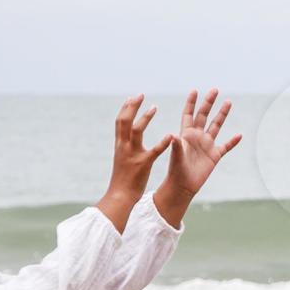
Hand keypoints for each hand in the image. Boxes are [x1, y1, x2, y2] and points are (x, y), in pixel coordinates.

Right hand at [98, 95, 167, 220]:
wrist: (120, 195)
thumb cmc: (123, 178)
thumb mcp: (122, 158)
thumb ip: (124, 146)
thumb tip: (125, 137)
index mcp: (119, 144)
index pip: (120, 122)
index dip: (125, 109)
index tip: (131, 97)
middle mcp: (123, 146)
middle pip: (124, 121)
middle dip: (131, 107)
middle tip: (140, 94)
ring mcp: (132, 154)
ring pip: (136, 131)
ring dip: (145, 118)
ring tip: (154, 107)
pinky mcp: (143, 164)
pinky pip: (153, 151)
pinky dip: (162, 142)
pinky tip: (170, 135)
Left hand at [153, 89, 241, 225]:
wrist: (182, 186)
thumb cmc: (175, 171)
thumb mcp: (175, 157)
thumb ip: (175, 146)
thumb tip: (172, 135)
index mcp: (186, 134)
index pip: (189, 114)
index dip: (191, 103)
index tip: (195, 91)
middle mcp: (197, 137)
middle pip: (204, 116)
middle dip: (209, 103)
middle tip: (215, 90)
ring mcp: (207, 146)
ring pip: (216, 126)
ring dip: (222, 115)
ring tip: (228, 102)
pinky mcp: (214, 156)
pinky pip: (226, 146)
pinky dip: (233, 141)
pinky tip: (239, 135)